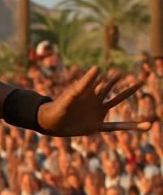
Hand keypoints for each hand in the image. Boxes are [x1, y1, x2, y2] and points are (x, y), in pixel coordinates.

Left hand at [37, 68, 154, 136]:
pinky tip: (144, 126)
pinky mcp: (96, 125)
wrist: (49, 124)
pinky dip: (129, 126)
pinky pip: (115, 126)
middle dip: (122, 84)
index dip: (107, 78)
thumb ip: (83, 85)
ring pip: (116, 102)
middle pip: (111, 90)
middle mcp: (94, 101)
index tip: (115, 72)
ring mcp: (96, 112)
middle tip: (136, 78)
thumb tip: (98, 68)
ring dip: (127, 94)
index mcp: (87, 93)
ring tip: (138, 84)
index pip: (100, 83)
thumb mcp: (70, 97)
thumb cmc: (56, 109)